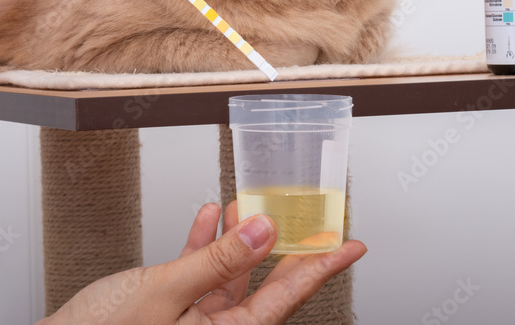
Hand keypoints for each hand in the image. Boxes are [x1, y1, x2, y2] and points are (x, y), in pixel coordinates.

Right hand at [43, 202, 366, 324]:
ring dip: (236, 237)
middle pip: (262, 285)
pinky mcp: (168, 311)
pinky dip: (201, 244)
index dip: (321, 266)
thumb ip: (216, 262)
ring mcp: (191, 322)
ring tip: (249, 202)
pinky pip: (197, 275)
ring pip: (228, 275)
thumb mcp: (164, 292)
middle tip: (309, 218)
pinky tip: (206, 216)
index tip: (350, 245)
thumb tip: (264, 232)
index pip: (285, 297)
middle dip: (281, 246)